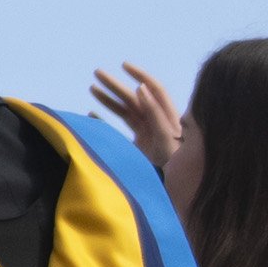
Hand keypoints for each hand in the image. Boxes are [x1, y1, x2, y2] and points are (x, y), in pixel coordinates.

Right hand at [92, 64, 201, 218]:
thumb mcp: (166, 141)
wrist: (174, 200)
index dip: (141, 75)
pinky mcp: (137, 150)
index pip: (155, 90)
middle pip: (136, 98)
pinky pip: (119, 131)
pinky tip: (91, 114)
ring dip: (109, 99)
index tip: (124, 66)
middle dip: (116, 85)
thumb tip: (140, 89)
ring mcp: (147, 138)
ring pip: (126, 112)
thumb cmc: (175, 172)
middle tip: (97, 73)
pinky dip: (105, 121)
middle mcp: (157, 126)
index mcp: (167, 120)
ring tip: (92, 88)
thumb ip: (155, 116)